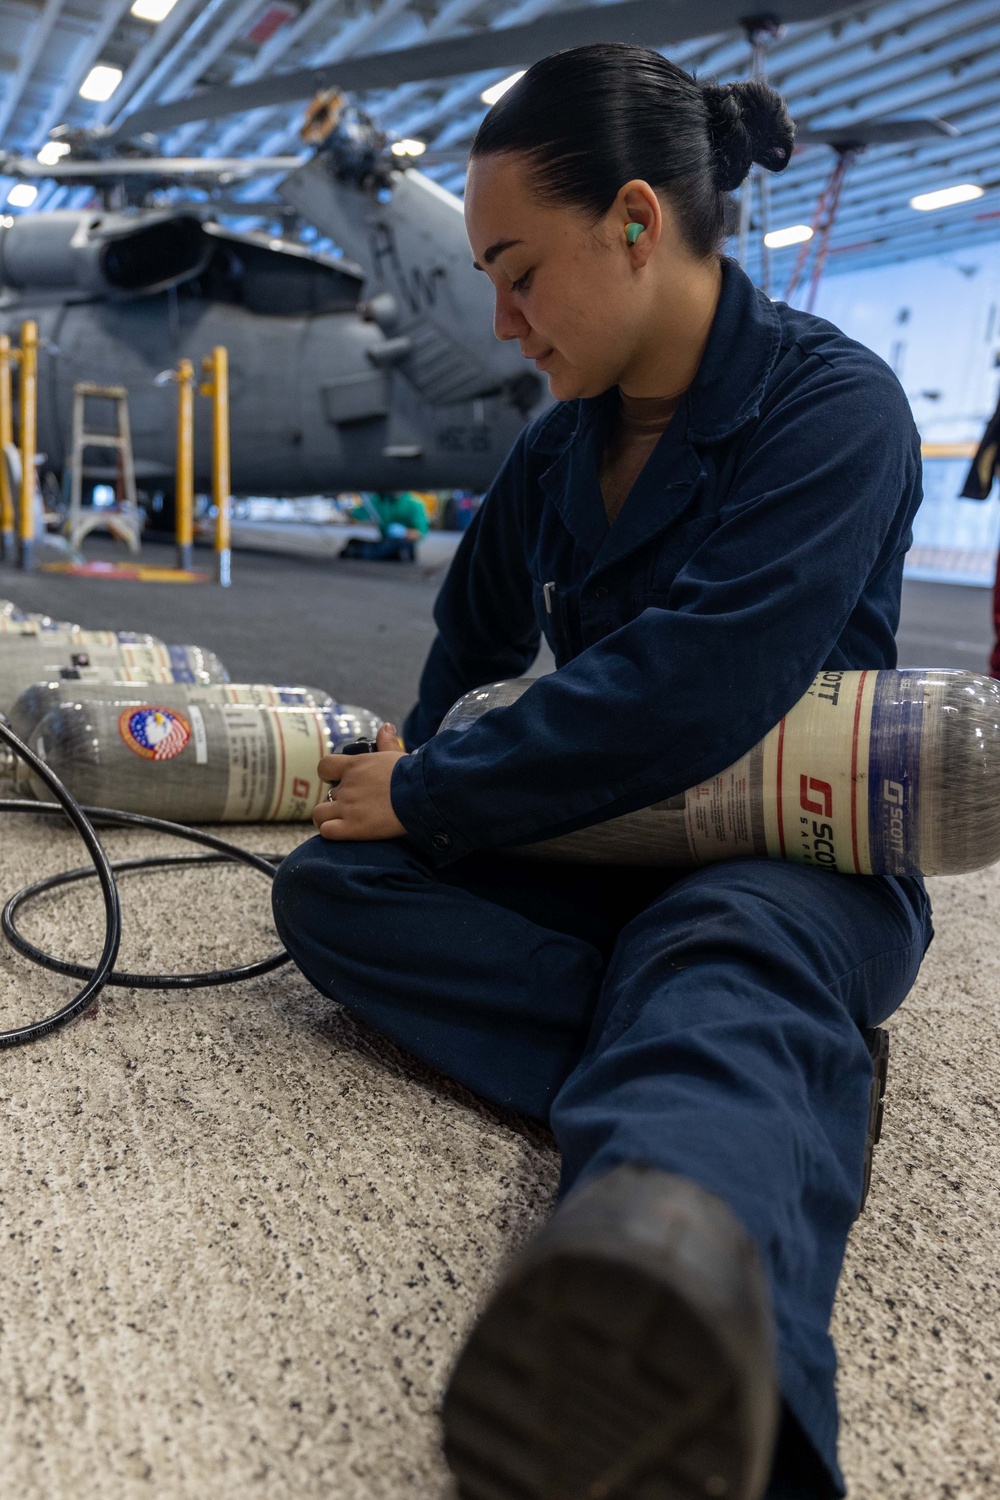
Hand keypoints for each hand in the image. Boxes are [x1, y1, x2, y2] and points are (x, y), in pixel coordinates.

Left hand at [312, 721, 407, 840]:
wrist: (421, 795)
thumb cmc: (412, 775)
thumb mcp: (398, 755)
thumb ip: (387, 742)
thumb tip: (386, 727)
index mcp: (355, 765)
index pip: (325, 766)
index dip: (328, 775)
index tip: (337, 781)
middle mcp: (347, 786)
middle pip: (328, 794)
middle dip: (338, 800)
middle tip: (355, 806)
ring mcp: (347, 807)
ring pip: (319, 813)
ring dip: (327, 817)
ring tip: (340, 821)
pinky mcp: (352, 828)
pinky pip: (327, 831)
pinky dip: (331, 832)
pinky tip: (342, 832)